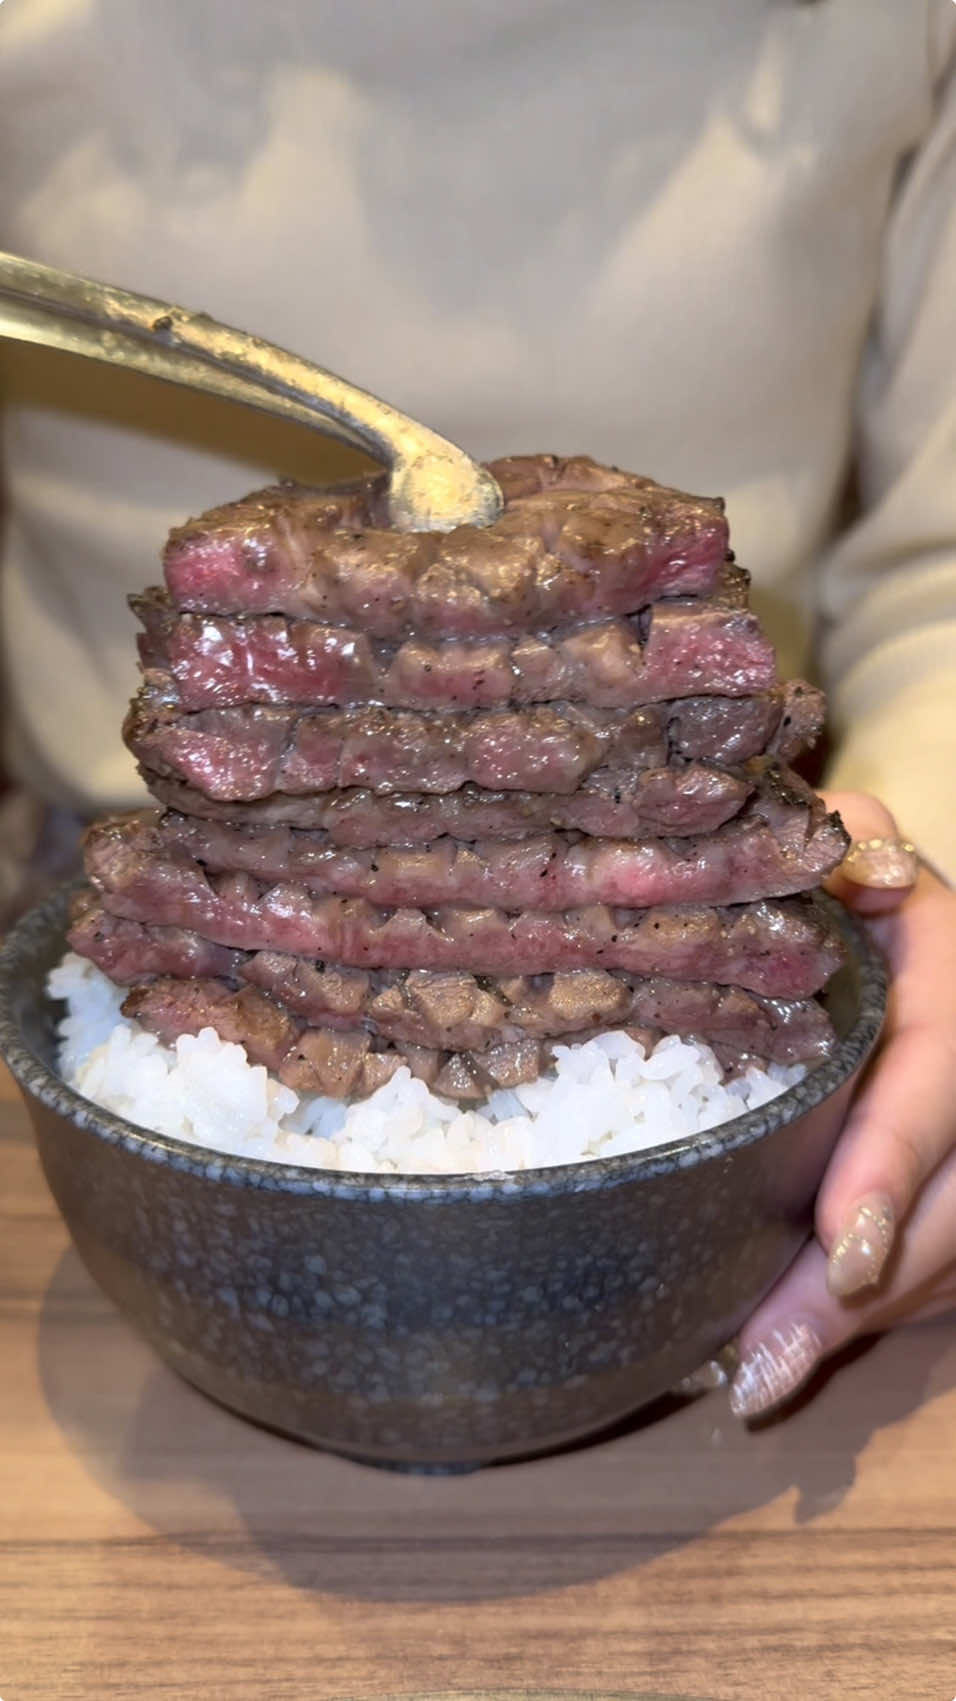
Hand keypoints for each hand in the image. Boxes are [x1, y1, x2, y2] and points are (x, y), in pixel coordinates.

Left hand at [728, 790, 955, 1419]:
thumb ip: (851, 848)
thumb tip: (848, 861)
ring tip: (763, 1376)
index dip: (892, 1168)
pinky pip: (940, 1270)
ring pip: (950, 1255)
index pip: (940, 1085)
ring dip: (865, 1322)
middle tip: (764, 1365)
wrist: (934, 959)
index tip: (840, 1250)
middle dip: (864, 1292)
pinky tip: (796, 1350)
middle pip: (951, 1207)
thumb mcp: (872, 856)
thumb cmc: (877, 901)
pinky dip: (880, 1312)